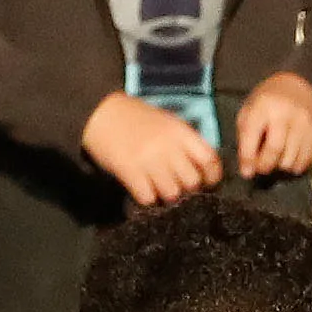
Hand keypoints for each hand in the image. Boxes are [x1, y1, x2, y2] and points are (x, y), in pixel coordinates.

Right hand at [80, 92, 223, 206]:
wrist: (99, 112)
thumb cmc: (136, 118)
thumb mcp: (167, 122)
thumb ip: (185, 142)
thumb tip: (204, 167)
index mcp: (180, 132)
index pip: (210, 160)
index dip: (212, 175)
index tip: (207, 182)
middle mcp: (168, 147)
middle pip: (192, 182)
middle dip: (188, 189)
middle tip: (179, 187)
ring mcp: (148, 160)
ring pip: (172, 194)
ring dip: (167, 196)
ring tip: (159, 189)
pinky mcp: (129, 171)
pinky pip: (148, 197)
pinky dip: (147, 199)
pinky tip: (143, 190)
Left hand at [235, 72, 311, 181]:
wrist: (299, 84)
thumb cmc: (269, 101)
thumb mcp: (250, 110)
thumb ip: (245, 137)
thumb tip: (248, 169)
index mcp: (262, 106)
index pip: (251, 139)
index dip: (247, 160)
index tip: (246, 172)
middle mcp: (284, 113)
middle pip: (274, 152)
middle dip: (265, 166)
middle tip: (261, 168)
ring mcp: (303, 122)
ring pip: (290, 159)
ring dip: (280, 166)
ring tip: (276, 159)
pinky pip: (305, 159)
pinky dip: (295, 165)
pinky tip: (289, 157)